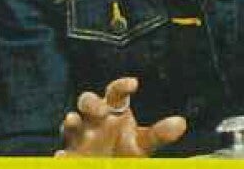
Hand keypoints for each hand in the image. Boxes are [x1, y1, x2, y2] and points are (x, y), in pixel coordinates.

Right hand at [54, 77, 186, 156]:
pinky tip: (63, 156)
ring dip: (71, 121)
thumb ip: (159, 134)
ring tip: (72, 121)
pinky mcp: (69, 155)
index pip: (115, 91)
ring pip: (70, 122)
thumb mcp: (143, 144)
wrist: (109, 168)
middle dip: (91, 102)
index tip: (134, 84)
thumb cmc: (125, 150)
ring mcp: (79, 137)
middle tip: (101, 110)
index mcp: (113, 110)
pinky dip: (62, 154)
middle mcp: (93, 119)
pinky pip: (62, 153)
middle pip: (87, 100)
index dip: (122, 84)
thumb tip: (181, 123)